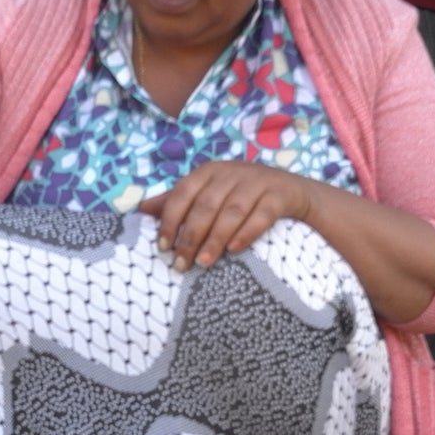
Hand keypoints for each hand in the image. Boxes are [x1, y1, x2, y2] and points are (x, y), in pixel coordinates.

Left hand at [137, 162, 312, 272]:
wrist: (292, 191)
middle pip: (206, 205)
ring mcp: (258, 182)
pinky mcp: (280, 195)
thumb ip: (177, 200)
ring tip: (204, 262)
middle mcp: (232, 173)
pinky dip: (247, 232)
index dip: (170, 219)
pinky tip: (235, 250)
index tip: (163, 246)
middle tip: (181, 264)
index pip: (183, 192)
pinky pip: (262, 215)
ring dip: (216, 238)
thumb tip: (142, 208)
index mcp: (209, 171)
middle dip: (191, 236)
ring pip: (232, 211)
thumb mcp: (210, 192)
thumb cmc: (241, 195)